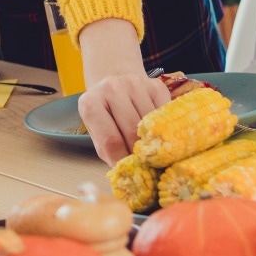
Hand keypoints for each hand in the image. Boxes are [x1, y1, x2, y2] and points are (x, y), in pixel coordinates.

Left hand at [74, 17, 171, 164]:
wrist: (114, 81)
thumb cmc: (105, 115)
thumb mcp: (98, 132)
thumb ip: (110, 151)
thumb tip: (128, 174)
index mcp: (90, 103)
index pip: (110, 141)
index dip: (123, 160)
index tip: (131, 172)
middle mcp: (111, 88)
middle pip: (132, 131)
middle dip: (140, 153)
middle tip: (145, 165)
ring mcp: (135, 83)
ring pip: (151, 123)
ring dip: (154, 140)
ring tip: (152, 150)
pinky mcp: (156, 84)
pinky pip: (165, 112)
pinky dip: (164, 127)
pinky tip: (158, 131)